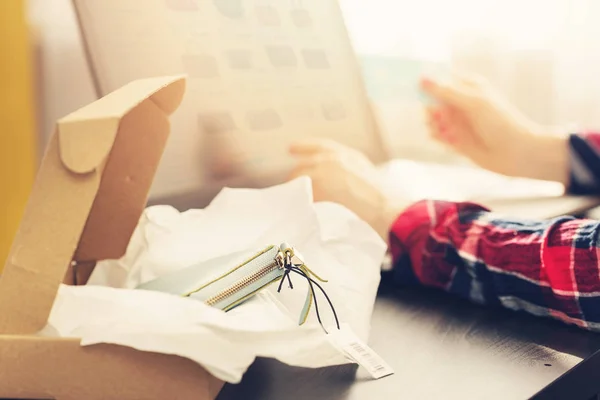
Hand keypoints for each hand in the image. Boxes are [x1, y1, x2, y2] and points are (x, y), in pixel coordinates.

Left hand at [288, 139, 404, 241]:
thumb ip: (349, 172)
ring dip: (298, 189)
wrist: (385, 207)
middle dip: (297, 175)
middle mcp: (335, 159)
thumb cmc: (383, 198)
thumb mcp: (366, 175)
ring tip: (296, 200)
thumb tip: (335, 181)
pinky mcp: (319, 187)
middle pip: (305, 164)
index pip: (321, 145)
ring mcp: (325, 172)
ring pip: (301, 179)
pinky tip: (301, 207)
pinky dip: (301, 200)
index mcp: (349, 155)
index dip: (304, 146)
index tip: (291, 148)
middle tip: (291, 183)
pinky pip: (304, 194)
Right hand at [421, 74, 568, 184]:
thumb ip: (447, 91)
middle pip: (431, 100)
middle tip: (440, 117)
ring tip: (448, 133)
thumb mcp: (474, 102)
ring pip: (431, 119)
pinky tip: (450, 141)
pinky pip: (437, 135)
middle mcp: (461, 102)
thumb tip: (422, 78)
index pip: (440, 78)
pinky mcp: (455, 139)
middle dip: (431, 109)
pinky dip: (439, 138)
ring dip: (435, 126)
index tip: (412, 86)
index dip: (426, 81)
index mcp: (467, 86)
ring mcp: (458, 121)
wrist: (517, 153)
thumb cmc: (501, 123)